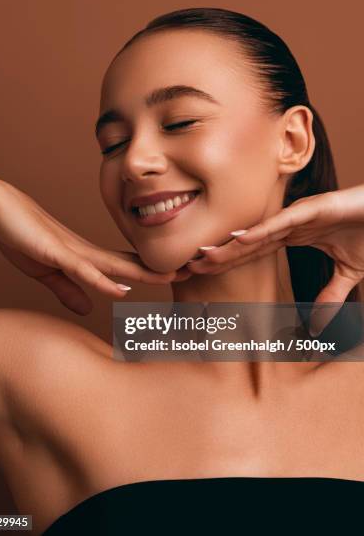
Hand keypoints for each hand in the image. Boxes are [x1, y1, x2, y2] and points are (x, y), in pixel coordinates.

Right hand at [0, 177, 182, 314]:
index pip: (127, 266)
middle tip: (193, 271)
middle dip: (162, 269)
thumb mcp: (49, 272)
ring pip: (116, 264)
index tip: (178, 275)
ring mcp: (74, 251)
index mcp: (87, 257)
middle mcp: (87, 252)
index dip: (152, 271)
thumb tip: (88, 308)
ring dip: (144, 272)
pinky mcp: (56, 252)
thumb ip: (69, 289)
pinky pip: (83, 269)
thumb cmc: (23, 237)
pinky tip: (122, 288)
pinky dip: (102, 280)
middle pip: (131, 263)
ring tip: (172, 277)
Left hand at [186, 184, 363, 334]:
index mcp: (293, 236)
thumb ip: (330, 297)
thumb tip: (317, 327)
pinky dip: (261, 230)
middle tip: (189, 265)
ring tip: (205, 254)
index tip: (203, 271)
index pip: (252, 252)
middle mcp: (290, 225)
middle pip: (247, 243)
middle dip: (220, 255)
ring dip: (231, 244)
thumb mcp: (347, 274)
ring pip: (258, 232)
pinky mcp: (315, 208)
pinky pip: (283, 222)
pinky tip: (238, 238)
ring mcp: (300, 215)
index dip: (228, 261)